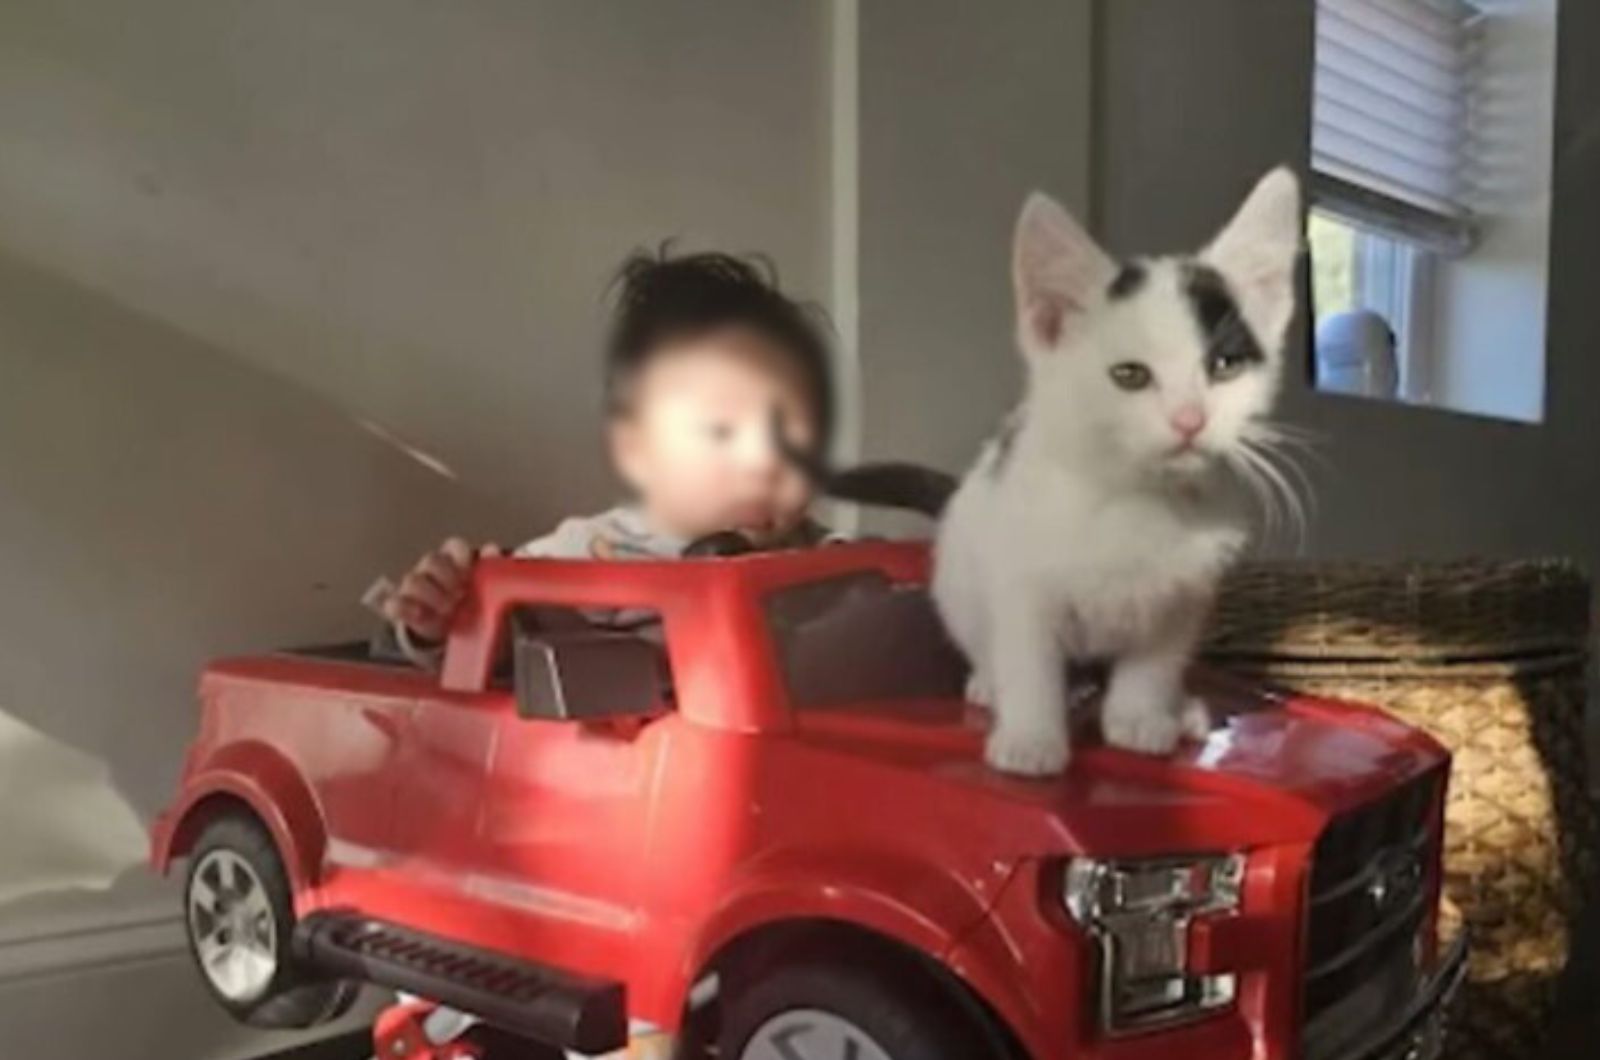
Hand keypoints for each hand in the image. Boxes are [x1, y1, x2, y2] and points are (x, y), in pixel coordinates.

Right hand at [382, 538, 501, 641]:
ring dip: (431, 595)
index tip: (469, 574)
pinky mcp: (400, 606)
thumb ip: (489, 568)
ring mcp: (412, 586)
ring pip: (413, 580)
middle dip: (447, 577)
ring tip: (448, 610)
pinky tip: (420, 615)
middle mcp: (430, 568)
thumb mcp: (481, 588)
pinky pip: (393, 603)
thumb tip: (491, 550)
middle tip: (460, 595)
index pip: (454, 545)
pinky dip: (405, 608)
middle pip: (431, 560)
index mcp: (453, 559)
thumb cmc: (466, 602)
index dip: (461, 557)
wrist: (447, 630)